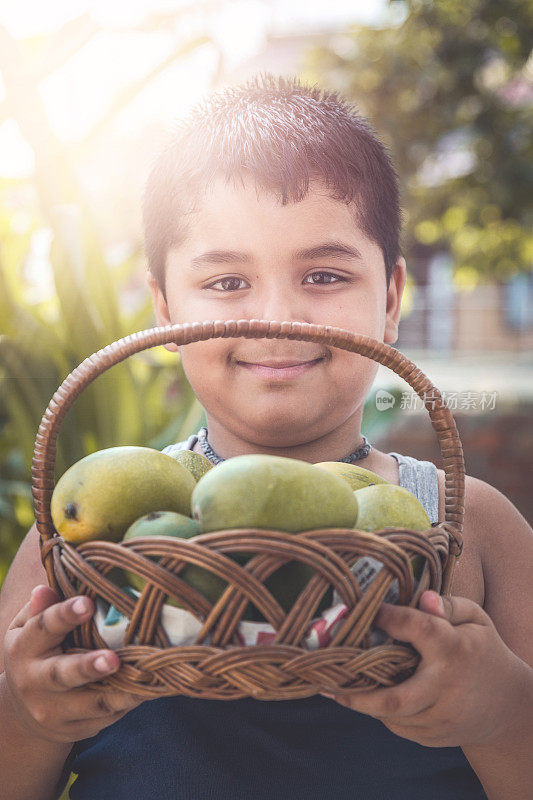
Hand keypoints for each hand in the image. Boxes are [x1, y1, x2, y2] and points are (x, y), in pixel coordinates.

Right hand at [3, 585, 143, 743]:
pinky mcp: (76, 729)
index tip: (87, 602)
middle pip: (63, 674)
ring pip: (91, 703)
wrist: (25, 711)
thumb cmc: (36, 653)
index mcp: (24, 648)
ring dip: (121, 691)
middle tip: (114, 659)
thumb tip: (45, 588)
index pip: (43, 628)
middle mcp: (35, 682)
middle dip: (89, 666)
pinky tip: (150, 687)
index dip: (65, 615)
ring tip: (147, 676)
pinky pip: (106, 717)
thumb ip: (41, 609)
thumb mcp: (28, 629)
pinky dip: (129, 703)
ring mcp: (55, 711)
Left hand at [320, 591, 526, 747]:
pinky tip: (369, 697)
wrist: (509, 706)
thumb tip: (421, 596)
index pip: (416, 629)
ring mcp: (442, 718)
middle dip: (357, 694)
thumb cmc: (483, 650)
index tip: (361, 610)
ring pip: (392, 715)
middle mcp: (447, 687)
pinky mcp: (435, 737)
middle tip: (327, 681)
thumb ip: (447, 605)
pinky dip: (382, 712)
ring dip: (364, 701)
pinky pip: (399, 727)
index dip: (387, 617)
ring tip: (337, 686)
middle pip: (395, 697)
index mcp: (455, 649)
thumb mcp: (476, 620)